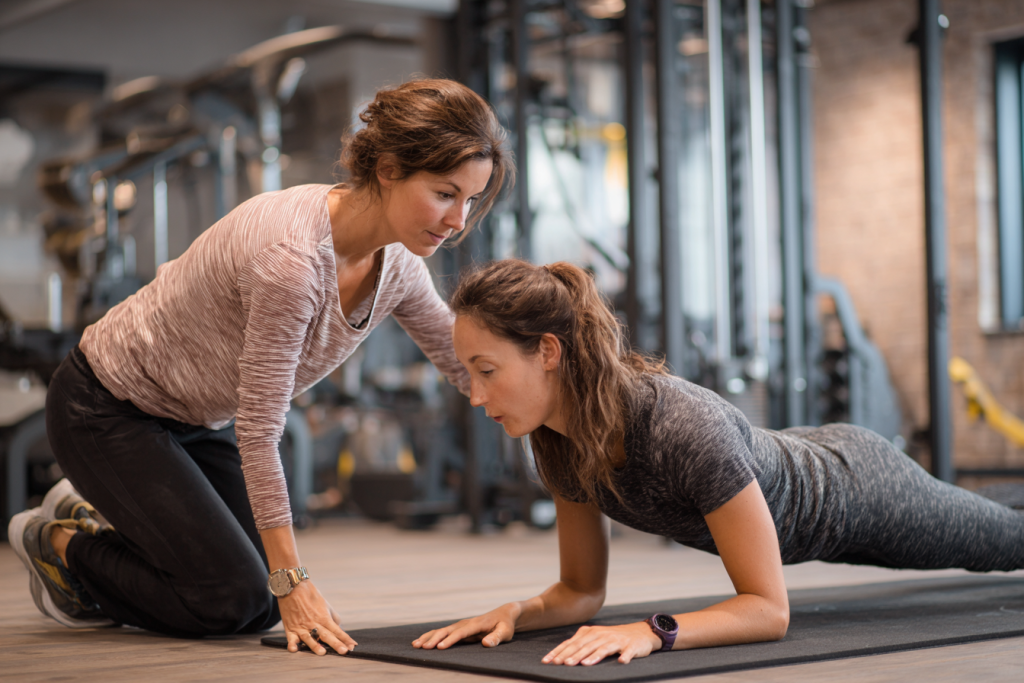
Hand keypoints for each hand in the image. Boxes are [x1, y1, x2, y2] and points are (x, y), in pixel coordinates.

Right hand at [279, 579, 357, 655]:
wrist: (293, 587)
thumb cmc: (311, 596)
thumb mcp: (326, 605)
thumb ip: (333, 618)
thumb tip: (339, 629)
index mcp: (324, 617)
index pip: (337, 630)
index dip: (345, 638)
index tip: (352, 646)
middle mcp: (314, 623)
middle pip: (326, 635)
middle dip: (336, 644)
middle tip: (344, 651)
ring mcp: (302, 626)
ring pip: (309, 638)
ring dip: (315, 645)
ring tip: (322, 652)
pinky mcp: (290, 628)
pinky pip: (291, 638)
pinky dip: (292, 644)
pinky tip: (295, 649)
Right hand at [412, 603, 519, 649]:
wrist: (504, 613)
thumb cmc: (505, 625)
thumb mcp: (505, 632)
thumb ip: (497, 637)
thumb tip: (486, 644)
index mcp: (476, 624)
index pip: (461, 633)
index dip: (449, 640)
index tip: (438, 648)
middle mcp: (466, 623)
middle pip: (447, 631)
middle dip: (433, 639)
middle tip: (422, 648)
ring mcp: (461, 625)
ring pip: (442, 631)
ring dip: (429, 637)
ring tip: (415, 645)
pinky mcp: (459, 628)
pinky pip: (443, 632)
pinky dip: (431, 636)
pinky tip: (421, 642)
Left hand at [542, 622, 661, 665]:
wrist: (641, 632)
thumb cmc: (613, 639)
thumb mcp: (595, 638)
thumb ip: (580, 645)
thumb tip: (561, 657)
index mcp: (590, 633)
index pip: (571, 642)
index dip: (559, 651)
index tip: (547, 661)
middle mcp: (601, 635)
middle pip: (585, 645)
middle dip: (573, 655)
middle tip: (562, 664)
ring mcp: (616, 640)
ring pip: (603, 648)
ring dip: (594, 656)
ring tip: (584, 664)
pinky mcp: (631, 646)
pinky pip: (627, 652)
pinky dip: (625, 656)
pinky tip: (621, 661)